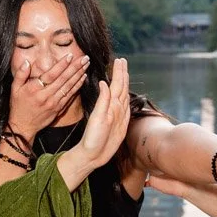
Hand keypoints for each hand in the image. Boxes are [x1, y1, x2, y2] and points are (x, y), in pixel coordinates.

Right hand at [7, 51, 89, 143]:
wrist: (23, 126)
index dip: (61, 65)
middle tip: (85, 58)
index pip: (51, 74)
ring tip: (86, 64)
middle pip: (63, 79)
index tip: (70, 56)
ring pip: (69, 87)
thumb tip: (27, 62)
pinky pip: (70, 96)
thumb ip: (20, 74)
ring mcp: (54, 103)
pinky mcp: (59, 109)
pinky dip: (77, 86)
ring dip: (79, 75)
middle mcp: (46, 96)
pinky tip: (83, 78)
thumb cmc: (18, 105)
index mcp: (35, 89)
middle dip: (75, 67)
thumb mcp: (14, 89)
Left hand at [57, 59, 130, 188]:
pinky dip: (125, 98)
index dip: (118, 72)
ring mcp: (118, 116)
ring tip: (124, 71)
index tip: (120, 59)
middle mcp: (114, 108)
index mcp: (108, 105)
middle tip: (123, 60)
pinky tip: (123, 93)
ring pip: (123, 95)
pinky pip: (125, 108)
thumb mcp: (97, 119)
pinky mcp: (121, 124)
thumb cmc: (92, 139)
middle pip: (120, 87)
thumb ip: (103, 101)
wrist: (93, 156)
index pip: (115, 84)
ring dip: (124, 82)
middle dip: (122, 74)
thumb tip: (104, 83)